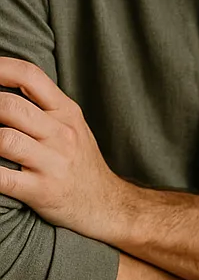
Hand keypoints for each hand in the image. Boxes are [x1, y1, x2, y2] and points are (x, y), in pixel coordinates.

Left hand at [0, 57, 126, 235]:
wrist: (106, 204)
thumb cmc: (80, 162)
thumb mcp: (72, 126)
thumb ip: (43, 105)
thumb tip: (3, 86)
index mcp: (66, 112)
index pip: (30, 76)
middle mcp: (62, 134)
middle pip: (9, 106)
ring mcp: (53, 162)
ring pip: (3, 140)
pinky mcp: (41, 191)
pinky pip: (1, 178)